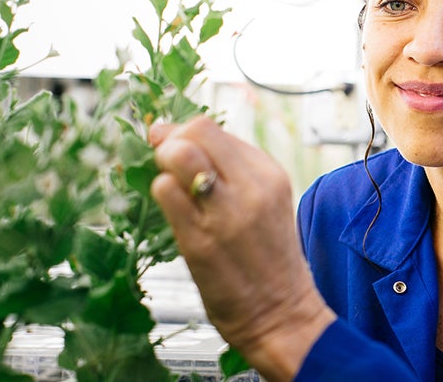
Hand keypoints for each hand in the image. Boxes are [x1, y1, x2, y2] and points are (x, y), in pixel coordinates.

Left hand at [149, 116, 335, 380]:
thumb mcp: (263, 203)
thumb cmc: (267, 260)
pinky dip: (161, 197)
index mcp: (269, 174)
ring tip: (172, 190)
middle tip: (166, 165)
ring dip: (162, 167)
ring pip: (178, 155)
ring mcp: (226, 213)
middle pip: (195, 131)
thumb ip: (228, 171)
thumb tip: (169, 135)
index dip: (183, 133)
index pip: (212, 128)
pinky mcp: (201, 240)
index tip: (173, 148)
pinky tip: (175, 214)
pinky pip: (165, 193)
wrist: (282, 314)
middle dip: (170, 142)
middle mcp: (252, 187)